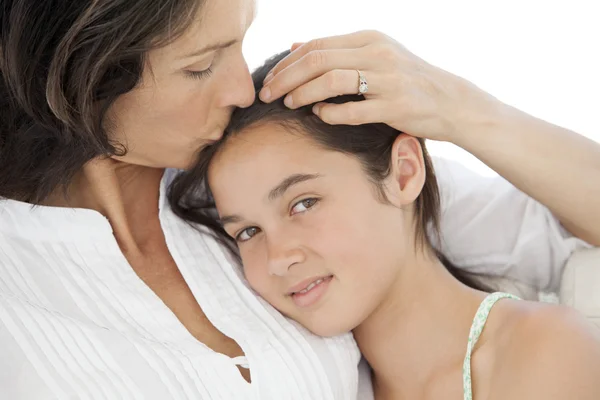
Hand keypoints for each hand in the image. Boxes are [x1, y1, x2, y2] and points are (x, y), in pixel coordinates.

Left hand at [259, 30, 497, 142]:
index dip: (287, 63)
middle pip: (318, 60)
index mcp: (368, 39)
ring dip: (303, 93)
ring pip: (332, 81)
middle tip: (266, 94)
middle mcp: (377, 53)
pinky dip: (330, 113)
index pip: (316, 45)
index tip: (269, 79)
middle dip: (286, 78)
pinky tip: (319, 115)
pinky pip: (354, 111)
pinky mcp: (396, 106)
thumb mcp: (373, 55)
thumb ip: (336, 51)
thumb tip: (294, 44)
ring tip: (288, 104)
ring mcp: (388, 80)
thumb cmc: (406, 79)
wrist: (450, 101)